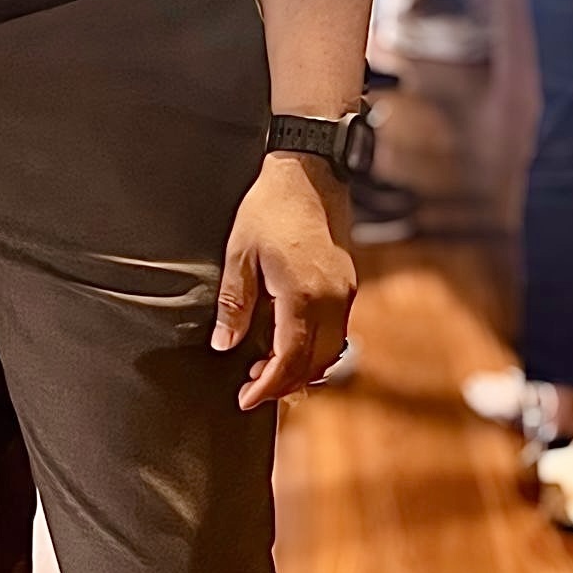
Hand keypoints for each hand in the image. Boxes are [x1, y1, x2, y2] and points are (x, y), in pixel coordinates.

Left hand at [212, 153, 356, 407]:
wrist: (307, 172)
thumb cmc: (268, 208)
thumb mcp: (239, 254)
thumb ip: (235, 304)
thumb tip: (224, 345)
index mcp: (304, 296)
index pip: (290, 359)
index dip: (268, 386)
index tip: (246, 400)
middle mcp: (334, 300)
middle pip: (315, 363)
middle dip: (284, 383)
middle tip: (252, 388)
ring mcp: (346, 292)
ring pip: (330, 351)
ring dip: (302, 368)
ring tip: (267, 369)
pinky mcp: (348, 283)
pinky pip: (337, 332)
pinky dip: (315, 348)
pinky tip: (291, 344)